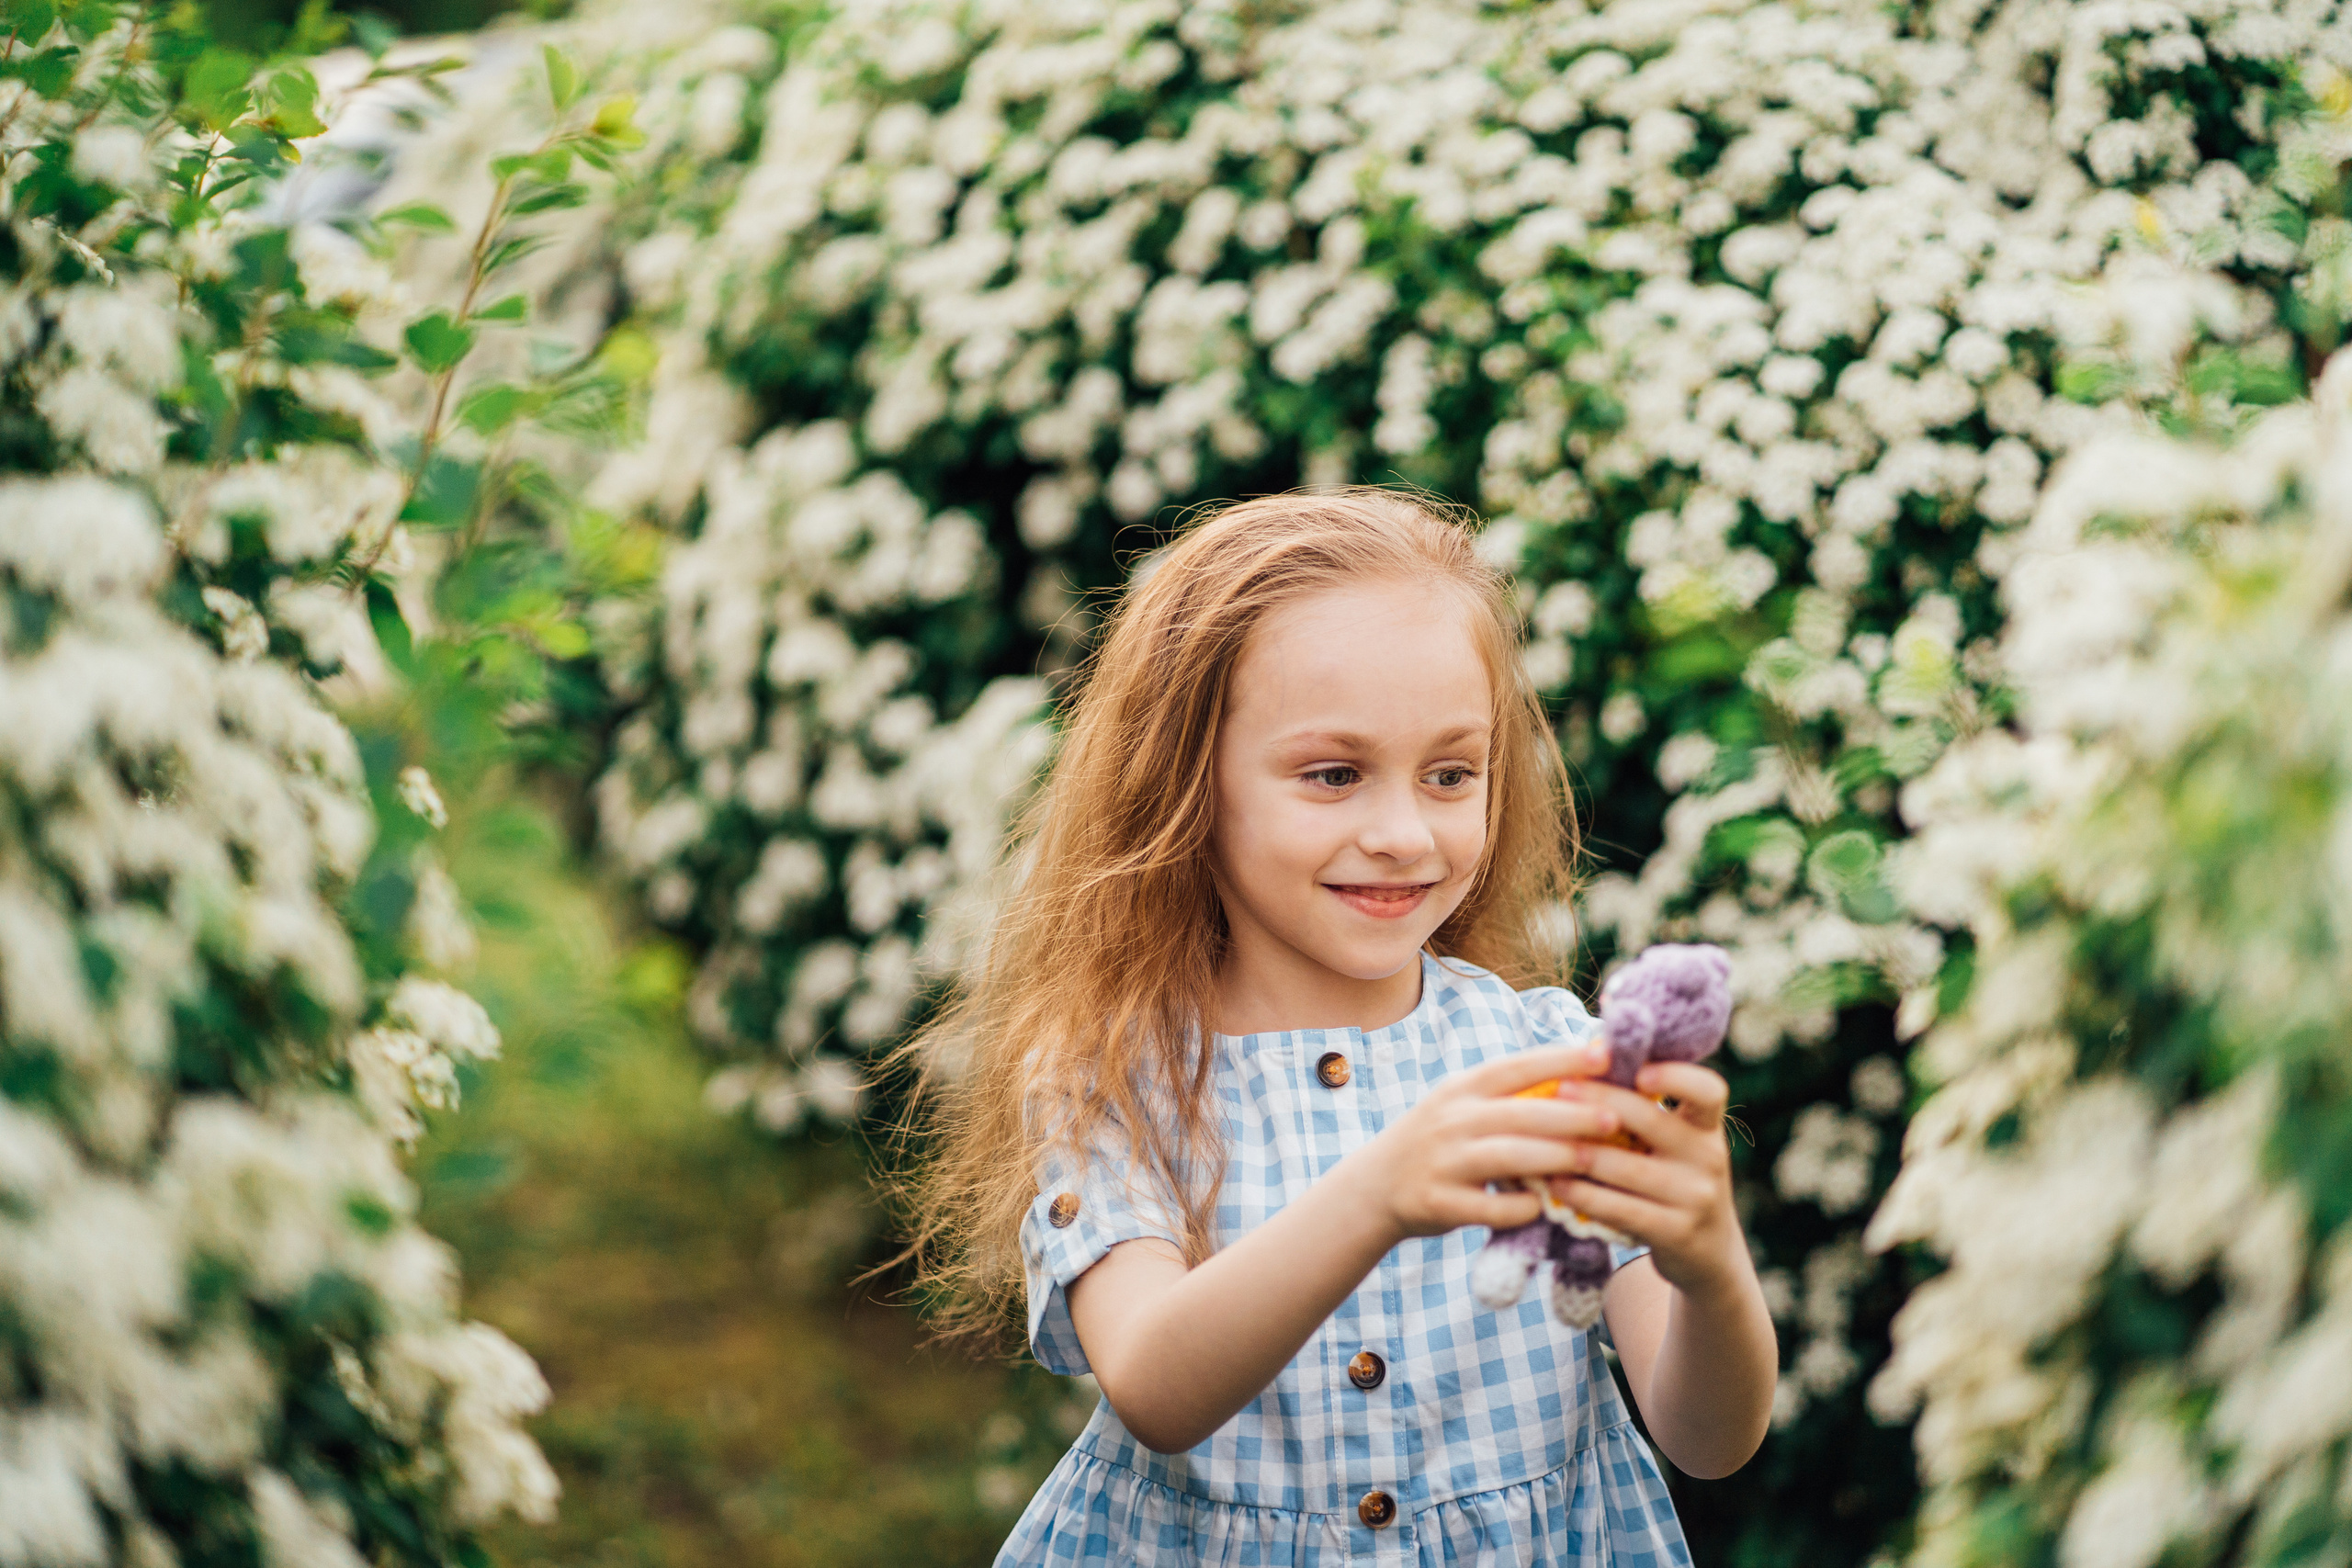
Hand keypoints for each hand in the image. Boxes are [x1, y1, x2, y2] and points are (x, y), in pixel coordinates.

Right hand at [1354, 1039, 1620, 1242]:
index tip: (1604, 1055)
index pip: (1517, 1067)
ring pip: (1507, 1156)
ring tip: (1592, 1159)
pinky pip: (1488, 1206)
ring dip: (1553, 1157)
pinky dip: (1519, 1207)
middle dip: (1571, 1114)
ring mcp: (1444, 1161)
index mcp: (1463, 1089)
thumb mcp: (1462, 1104)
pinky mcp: (1439, 1202)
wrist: (1375, 1186)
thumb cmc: (1439, 1140)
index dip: (1562, 1060)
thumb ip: (1511, 1094)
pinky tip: (1543, 1206)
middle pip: (1520, 1113)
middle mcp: (1452, 1120)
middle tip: (1614, 1117)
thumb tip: (1583, 1076)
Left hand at [1543, 1061, 1744, 1297]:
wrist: (1706, 1250)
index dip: (1676, 1076)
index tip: (1638, 1071)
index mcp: (1706, 1126)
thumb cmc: (1670, 1177)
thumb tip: (1593, 1047)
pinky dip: (1584, 1194)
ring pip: (1628, 1167)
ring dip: (1580, 1151)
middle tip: (1559, 1088)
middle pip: (1651, 1120)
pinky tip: (1554, 1184)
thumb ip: (1642, 1105)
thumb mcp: (1672, 1141)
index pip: (1709, 1090)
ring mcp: (1695, 1197)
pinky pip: (1622, 1208)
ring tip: (1542, 1138)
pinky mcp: (1676, 1232)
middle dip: (1600, 1102)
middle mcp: (1709, 1157)